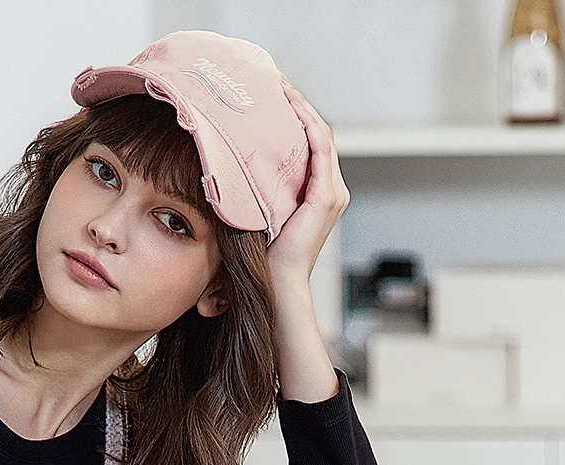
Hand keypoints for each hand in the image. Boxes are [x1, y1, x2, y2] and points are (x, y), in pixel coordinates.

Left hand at [267, 79, 349, 284]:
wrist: (277, 284)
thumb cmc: (265, 258)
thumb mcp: (260, 214)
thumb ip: (259, 190)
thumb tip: (232, 165)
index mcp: (316, 193)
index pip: (308, 143)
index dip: (292, 115)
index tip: (271, 95)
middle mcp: (329, 190)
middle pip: (317, 132)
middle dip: (296, 104)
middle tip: (273, 80)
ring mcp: (332, 193)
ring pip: (320, 135)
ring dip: (300, 108)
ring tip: (279, 86)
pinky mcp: (326, 198)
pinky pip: (320, 150)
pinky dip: (306, 126)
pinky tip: (289, 109)